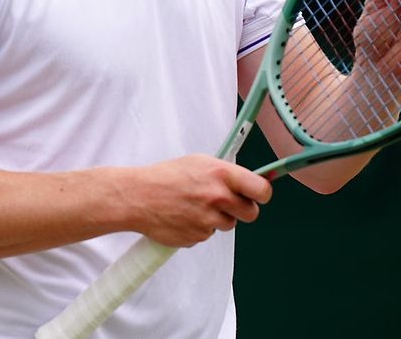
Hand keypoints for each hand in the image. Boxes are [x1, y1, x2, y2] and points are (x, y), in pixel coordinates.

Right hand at [126, 154, 271, 247]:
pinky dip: (199, 228)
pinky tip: (184, 216)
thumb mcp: (198, 163)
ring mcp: (208, 220)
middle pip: (251, 213)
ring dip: (218, 219)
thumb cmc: (165, 177)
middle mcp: (218, 198)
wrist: (137, 197)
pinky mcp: (198, 237)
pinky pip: (208, 235)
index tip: (259, 195)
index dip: (262, 194)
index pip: (261, 190)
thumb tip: (245, 182)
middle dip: (242, 210)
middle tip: (226, 203)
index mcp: (221, 175)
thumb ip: (224, 173)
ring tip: (195, 207)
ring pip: (228, 225)